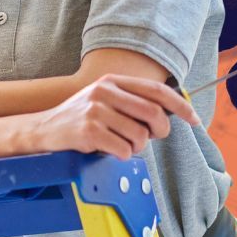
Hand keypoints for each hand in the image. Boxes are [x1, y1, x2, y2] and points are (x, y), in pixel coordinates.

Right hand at [28, 74, 198, 158]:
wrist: (42, 130)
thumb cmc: (79, 118)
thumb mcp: (103, 101)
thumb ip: (132, 103)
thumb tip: (168, 114)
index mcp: (112, 81)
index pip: (157, 90)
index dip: (181, 106)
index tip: (194, 119)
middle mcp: (104, 91)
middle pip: (153, 114)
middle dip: (160, 131)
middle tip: (152, 138)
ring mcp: (95, 111)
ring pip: (139, 136)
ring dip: (136, 147)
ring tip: (120, 144)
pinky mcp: (89, 131)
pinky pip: (123, 149)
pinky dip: (122, 155)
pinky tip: (108, 150)